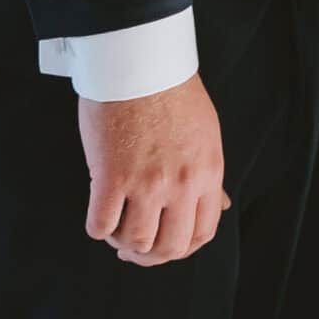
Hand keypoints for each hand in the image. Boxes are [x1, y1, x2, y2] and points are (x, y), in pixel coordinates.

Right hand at [78, 74, 230, 266]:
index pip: (202, 233)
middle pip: (169, 247)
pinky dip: (98, 227)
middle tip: (134, 247)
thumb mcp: (205, 133)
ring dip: (122, 241)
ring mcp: (147, 184)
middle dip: (150, 255)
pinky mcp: (112, 177)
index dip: (181, 249)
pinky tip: (99, 214)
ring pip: (135, 241)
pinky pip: (101, 225)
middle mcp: (181, 185)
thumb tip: (220, 204)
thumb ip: (208, 174)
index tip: (165, 246)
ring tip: (116, 226)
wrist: (140, 62)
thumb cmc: (170, 90)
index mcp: (208, 173)